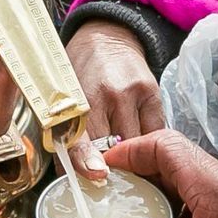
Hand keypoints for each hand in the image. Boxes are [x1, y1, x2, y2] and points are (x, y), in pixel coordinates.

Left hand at [67, 21, 163, 163]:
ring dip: (132, 159)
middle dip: (109, 167)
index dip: (86, 162)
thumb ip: (64, 133)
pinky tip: (140, 147)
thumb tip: (65, 176)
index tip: (96, 177)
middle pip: (113, 149)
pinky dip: (146, 145)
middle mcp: (108, 95)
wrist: (106, 36)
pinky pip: (154, 133)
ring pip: (137, 145)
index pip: (81, 137)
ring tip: (125, 166)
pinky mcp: (154, 95)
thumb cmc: (79, 70)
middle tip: (106, 181)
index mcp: (79, 97)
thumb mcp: (63, 95)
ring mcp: (134, 95)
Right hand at [78, 131, 217, 217]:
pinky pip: (209, 198)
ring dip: (160, 190)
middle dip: (138, 171)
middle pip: (177, 159)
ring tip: (130, 213)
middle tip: (108, 192)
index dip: (128, 151)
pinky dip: (182, 207)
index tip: (100, 168)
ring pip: (193, 179)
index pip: (165, 146)